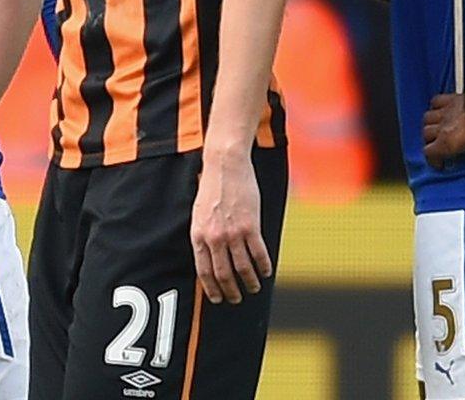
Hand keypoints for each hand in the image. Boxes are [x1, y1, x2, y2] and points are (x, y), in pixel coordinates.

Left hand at [190, 151, 271, 304]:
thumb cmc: (212, 188)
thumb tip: (209, 258)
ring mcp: (233, 233)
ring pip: (243, 268)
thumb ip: (204, 236)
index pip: (204, 271)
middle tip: (236, 298)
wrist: (225, 166)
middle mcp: (214, 238)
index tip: (218, 298)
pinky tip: (266, 272)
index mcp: (198, 235)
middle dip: (231, 291)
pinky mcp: (251, 226)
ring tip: (253, 288)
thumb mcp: (199, 214)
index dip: (212, 289)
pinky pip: (259, 254)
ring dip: (249, 282)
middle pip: (223, 274)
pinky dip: (263, 266)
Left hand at [422, 62, 464, 167]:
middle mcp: (446, 114)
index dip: (439, 108)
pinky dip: (433, 159)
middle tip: (443, 135)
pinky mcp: (442, 144)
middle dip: (433, 126)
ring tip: (443, 149)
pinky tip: (441, 164)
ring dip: (432, 141)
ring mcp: (442, 129)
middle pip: (428, 118)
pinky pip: (429, 153)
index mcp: (457, 102)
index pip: (438, 102)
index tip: (446, 116)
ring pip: (426, 134)